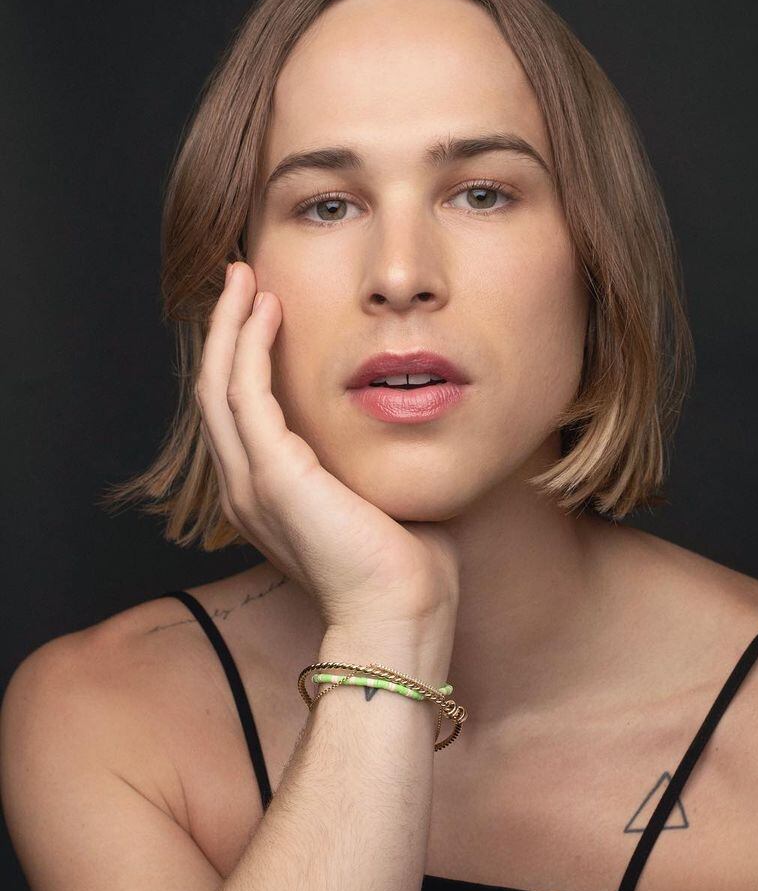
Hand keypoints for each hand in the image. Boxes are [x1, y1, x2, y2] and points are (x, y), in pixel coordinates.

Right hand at [198, 260, 460, 631]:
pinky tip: (267, 308)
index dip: (245, 359)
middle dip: (227, 330)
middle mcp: (246, 490)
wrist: (401, 614)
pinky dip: (250, 345)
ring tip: (245, 277)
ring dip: (230, 325)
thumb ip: (374, 462)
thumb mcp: (382, 499)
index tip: (265, 311)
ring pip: (220, 384)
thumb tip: (407, 422)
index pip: (242, 415)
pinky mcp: (272, 474)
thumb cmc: (406, 569)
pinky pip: (245, 392)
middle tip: (243, 277)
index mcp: (269, 499)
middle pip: (217, 390)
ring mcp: (252, 483)